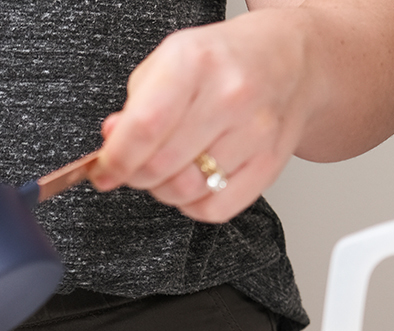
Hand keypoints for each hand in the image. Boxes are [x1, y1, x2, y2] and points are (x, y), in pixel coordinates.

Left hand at [88, 11, 310, 223]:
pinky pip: (214, 209)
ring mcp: (255, 131)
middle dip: (134, 175)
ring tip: (167, 168)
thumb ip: (134, 106)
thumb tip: (112, 142)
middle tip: (133, 167)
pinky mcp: (270, 164)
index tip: (102, 172)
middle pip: (160, 165)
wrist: (291, 59)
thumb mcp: (168, 63)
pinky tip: (194, 179)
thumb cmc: (222, 62)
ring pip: (185, 191)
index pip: (144, 127)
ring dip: (162, 189)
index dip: (115, 159)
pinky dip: (193, 204)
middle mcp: (230, 95)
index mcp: (195, 62)